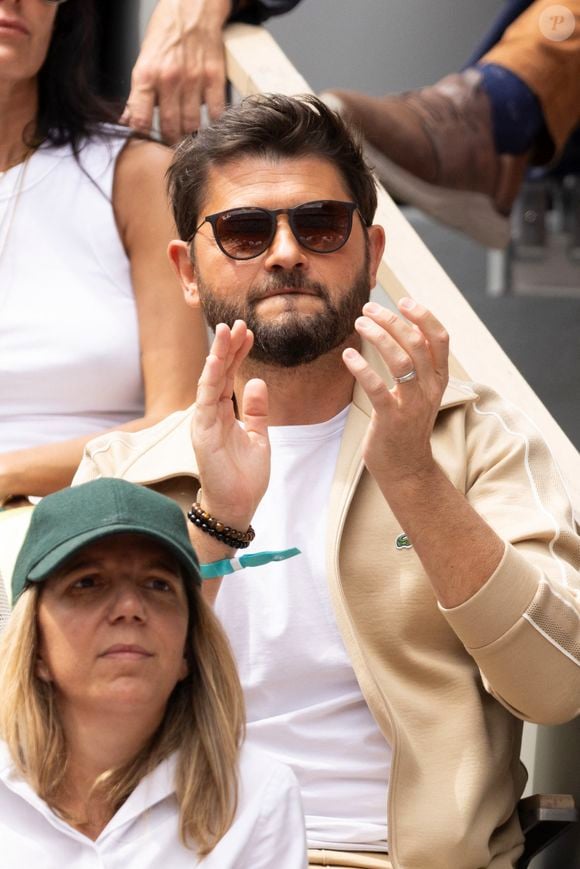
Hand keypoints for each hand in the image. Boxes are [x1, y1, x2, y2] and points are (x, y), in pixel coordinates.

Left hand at [122, 0, 231, 142]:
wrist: (193, 8)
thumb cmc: (167, 33)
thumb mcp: (143, 60)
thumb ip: (138, 93)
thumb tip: (129, 120)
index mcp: (146, 75)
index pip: (140, 119)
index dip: (144, 137)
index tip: (148, 143)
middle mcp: (169, 79)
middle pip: (169, 127)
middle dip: (169, 141)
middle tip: (170, 145)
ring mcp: (194, 80)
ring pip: (192, 125)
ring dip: (190, 136)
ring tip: (187, 138)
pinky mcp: (214, 78)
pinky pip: (215, 112)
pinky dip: (212, 123)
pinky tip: (208, 124)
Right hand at [191, 320, 269, 529]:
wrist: (237, 506)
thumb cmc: (244, 476)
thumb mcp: (257, 437)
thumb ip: (255, 410)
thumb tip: (256, 381)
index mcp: (223, 414)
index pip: (229, 376)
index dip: (238, 354)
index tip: (249, 333)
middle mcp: (210, 414)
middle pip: (217, 373)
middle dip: (228, 347)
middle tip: (238, 323)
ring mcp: (204, 422)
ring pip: (209, 380)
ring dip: (217, 355)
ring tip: (227, 331)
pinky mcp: (202, 432)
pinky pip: (205, 399)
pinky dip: (209, 378)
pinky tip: (216, 360)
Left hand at [342, 298, 448, 487]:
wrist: (406, 468)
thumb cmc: (407, 426)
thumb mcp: (419, 393)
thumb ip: (415, 366)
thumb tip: (400, 330)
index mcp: (438, 380)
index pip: (440, 339)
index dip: (424, 316)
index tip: (403, 301)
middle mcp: (429, 390)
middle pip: (416, 343)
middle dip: (392, 320)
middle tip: (368, 309)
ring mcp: (412, 405)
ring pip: (400, 361)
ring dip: (378, 336)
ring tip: (359, 323)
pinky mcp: (391, 419)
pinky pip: (377, 388)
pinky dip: (362, 368)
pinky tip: (348, 356)